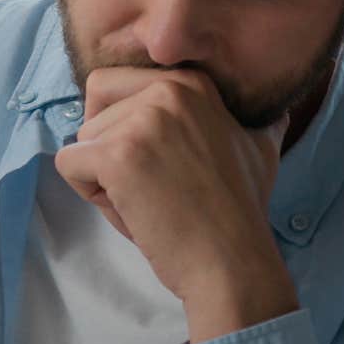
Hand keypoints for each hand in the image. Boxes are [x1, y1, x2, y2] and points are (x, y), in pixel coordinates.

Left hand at [53, 67, 298, 342]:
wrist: (233, 260)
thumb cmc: (241, 211)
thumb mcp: (259, 148)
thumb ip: (258, 120)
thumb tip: (275, 110)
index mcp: (193, 82)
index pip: (117, 84)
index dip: (129, 128)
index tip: (166, 162)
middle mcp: (167, 90)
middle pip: (95, 107)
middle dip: (109, 146)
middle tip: (153, 181)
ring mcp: (142, 122)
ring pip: (82, 139)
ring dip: (103, 175)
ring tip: (151, 199)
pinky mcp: (117, 156)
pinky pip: (68, 164)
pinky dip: (89, 193)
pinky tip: (133, 209)